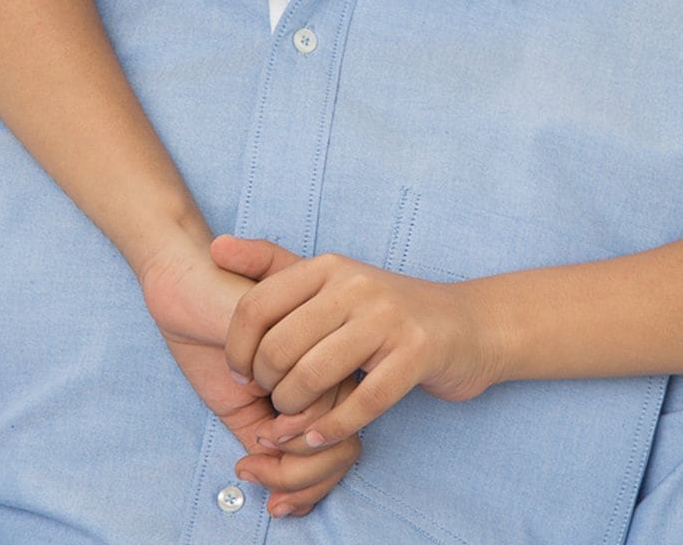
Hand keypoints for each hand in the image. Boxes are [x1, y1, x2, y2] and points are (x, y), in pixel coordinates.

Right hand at [139, 238, 359, 516]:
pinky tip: (257, 428)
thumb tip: (285, 491)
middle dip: (301, 481)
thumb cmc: (208, 337)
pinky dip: (285, 436)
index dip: (311, 483)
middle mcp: (327, 363)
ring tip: (254, 456)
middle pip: (343, 446)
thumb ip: (268, 439)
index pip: (339, 446)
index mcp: (314, 378)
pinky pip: (316, 408)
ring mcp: (322, 348)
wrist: (184, 282)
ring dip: (291, 463)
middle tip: (259, 479)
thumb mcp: (239, 404)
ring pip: (332, 433)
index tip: (275, 501)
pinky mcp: (308, 337)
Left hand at [212, 235, 501, 449]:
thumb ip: (271, 266)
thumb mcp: (329, 278)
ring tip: (293, 419)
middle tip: (272, 401)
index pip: (256, 306)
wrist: (467, 324)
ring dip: (293, 413)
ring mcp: (389, 318)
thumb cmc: (385, 309)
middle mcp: (356, 284)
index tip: (240, 374)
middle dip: (267, 388)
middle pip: (279, 348)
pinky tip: (320, 435)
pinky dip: (331, 428)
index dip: (236, 350)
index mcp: (329, 265)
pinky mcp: (417, 354)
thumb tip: (215, 247)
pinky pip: (360, 404)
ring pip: (313, 378)